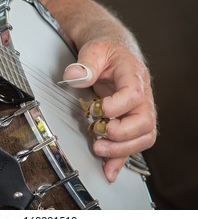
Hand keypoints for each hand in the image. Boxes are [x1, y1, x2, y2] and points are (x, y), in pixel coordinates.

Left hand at [62, 39, 156, 181]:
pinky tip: (109, 169)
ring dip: (121, 150)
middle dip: (120, 135)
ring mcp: (137, 110)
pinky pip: (131, 143)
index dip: (117, 107)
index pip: (134, 95)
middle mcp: (141, 95)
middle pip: (145, 122)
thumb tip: (74, 77)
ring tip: (98, 149)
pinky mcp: (129, 120)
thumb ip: (85, 64)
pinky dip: (121, 159)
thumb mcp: (93, 49)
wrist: (113, 49)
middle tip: (98, 134)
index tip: (97, 109)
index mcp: (133, 75)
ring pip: (143, 137)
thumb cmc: (106, 49)